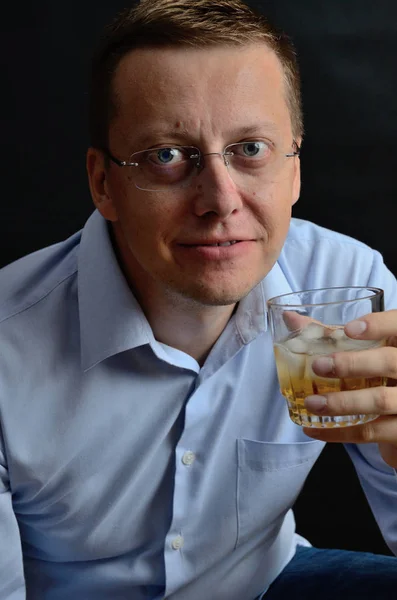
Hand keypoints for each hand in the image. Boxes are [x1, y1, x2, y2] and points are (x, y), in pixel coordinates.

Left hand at [302, 310, 396, 468]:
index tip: (349, 329)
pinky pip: (372, 432)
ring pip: (380, 400)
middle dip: (352, 364)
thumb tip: (291, 319)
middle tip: (318, 366)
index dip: (379, 326)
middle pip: (389, 362)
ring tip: (312, 403)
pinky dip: (340, 432)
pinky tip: (314, 429)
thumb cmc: (378, 374)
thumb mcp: (363, 350)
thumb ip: (331, 334)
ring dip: (342, 402)